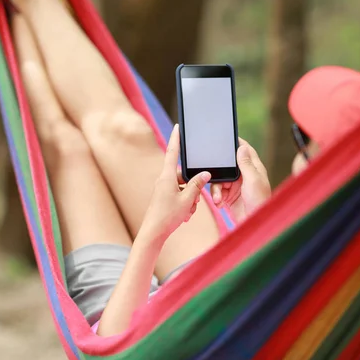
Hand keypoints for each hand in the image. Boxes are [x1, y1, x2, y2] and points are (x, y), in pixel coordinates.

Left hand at [140, 125, 210, 241]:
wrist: (153, 232)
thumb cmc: (168, 216)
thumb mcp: (187, 199)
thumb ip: (197, 185)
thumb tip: (205, 174)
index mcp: (167, 176)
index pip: (173, 152)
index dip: (176, 138)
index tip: (178, 126)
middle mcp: (164, 180)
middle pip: (185, 175)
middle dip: (193, 188)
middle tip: (194, 201)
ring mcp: (164, 189)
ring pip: (184, 187)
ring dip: (191, 199)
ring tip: (186, 211)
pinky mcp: (165, 197)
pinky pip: (180, 195)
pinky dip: (186, 204)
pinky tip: (184, 215)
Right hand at [210, 138, 270, 222]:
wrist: (255, 224)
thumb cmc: (260, 202)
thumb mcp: (253, 180)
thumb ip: (246, 164)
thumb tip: (242, 147)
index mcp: (254, 169)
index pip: (245, 150)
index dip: (237, 144)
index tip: (226, 138)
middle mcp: (244, 176)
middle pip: (227, 166)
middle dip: (219, 171)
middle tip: (214, 175)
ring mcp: (236, 186)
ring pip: (220, 180)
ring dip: (216, 189)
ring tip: (218, 199)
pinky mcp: (229, 197)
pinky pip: (217, 192)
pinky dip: (216, 197)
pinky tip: (219, 203)